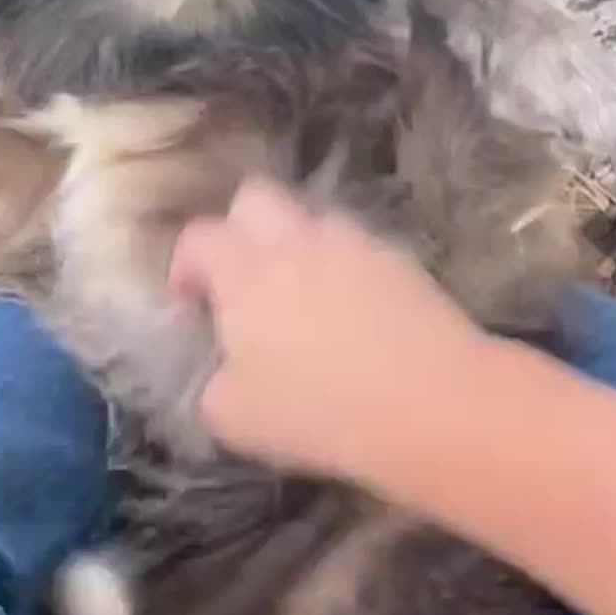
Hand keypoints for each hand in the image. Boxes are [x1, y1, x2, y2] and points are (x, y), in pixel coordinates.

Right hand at [168, 177, 495, 477]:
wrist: (431, 404)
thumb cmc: (316, 410)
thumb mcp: (233, 417)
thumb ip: (214, 385)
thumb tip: (224, 374)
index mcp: (244, 269)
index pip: (198, 237)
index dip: (184, 266)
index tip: (189, 305)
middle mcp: (297, 241)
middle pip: (255, 197)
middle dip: (239, 230)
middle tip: (242, 285)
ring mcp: (356, 245)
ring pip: (315, 221)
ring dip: (299, 249)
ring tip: (304, 303)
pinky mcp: (404, 263)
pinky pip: (361, 251)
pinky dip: (347, 274)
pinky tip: (355, 321)